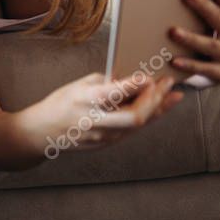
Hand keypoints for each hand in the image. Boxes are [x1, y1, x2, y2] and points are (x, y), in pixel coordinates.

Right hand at [19, 72, 183, 157]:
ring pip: (139, 125)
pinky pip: (133, 130)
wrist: (44, 132)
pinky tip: (160, 107)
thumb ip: (106, 83)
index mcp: (85, 100)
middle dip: (155, 100)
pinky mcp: (108, 143)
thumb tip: (132, 79)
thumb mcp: (79, 85)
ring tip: (175, 94)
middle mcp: (96, 120)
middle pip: (135, 116)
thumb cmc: (60, 103)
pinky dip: (149, 117)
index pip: (115, 93)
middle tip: (167, 83)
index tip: (149, 75)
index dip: (135, 85)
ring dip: (159, 108)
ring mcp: (103, 136)